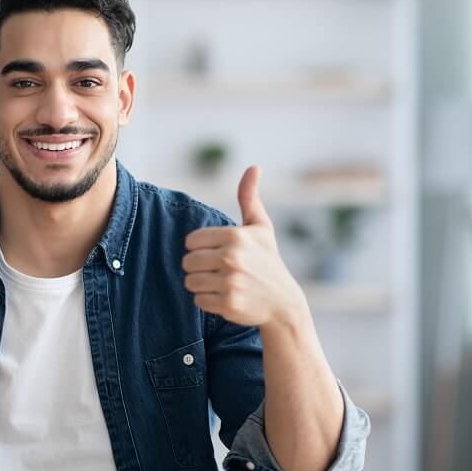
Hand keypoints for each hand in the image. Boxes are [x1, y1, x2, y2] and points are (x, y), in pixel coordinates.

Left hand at [183, 165, 305, 327]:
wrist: (284, 303)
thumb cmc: (268, 261)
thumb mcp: (261, 228)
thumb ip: (249, 197)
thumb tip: (254, 166)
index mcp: (235, 236)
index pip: (191, 242)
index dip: (201, 249)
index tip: (218, 253)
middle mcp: (232, 257)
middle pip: (187, 262)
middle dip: (200, 268)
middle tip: (220, 271)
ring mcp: (230, 282)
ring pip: (190, 282)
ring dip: (202, 285)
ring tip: (223, 284)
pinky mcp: (229, 304)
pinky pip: (199, 301)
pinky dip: (209, 302)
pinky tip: (227, 298)